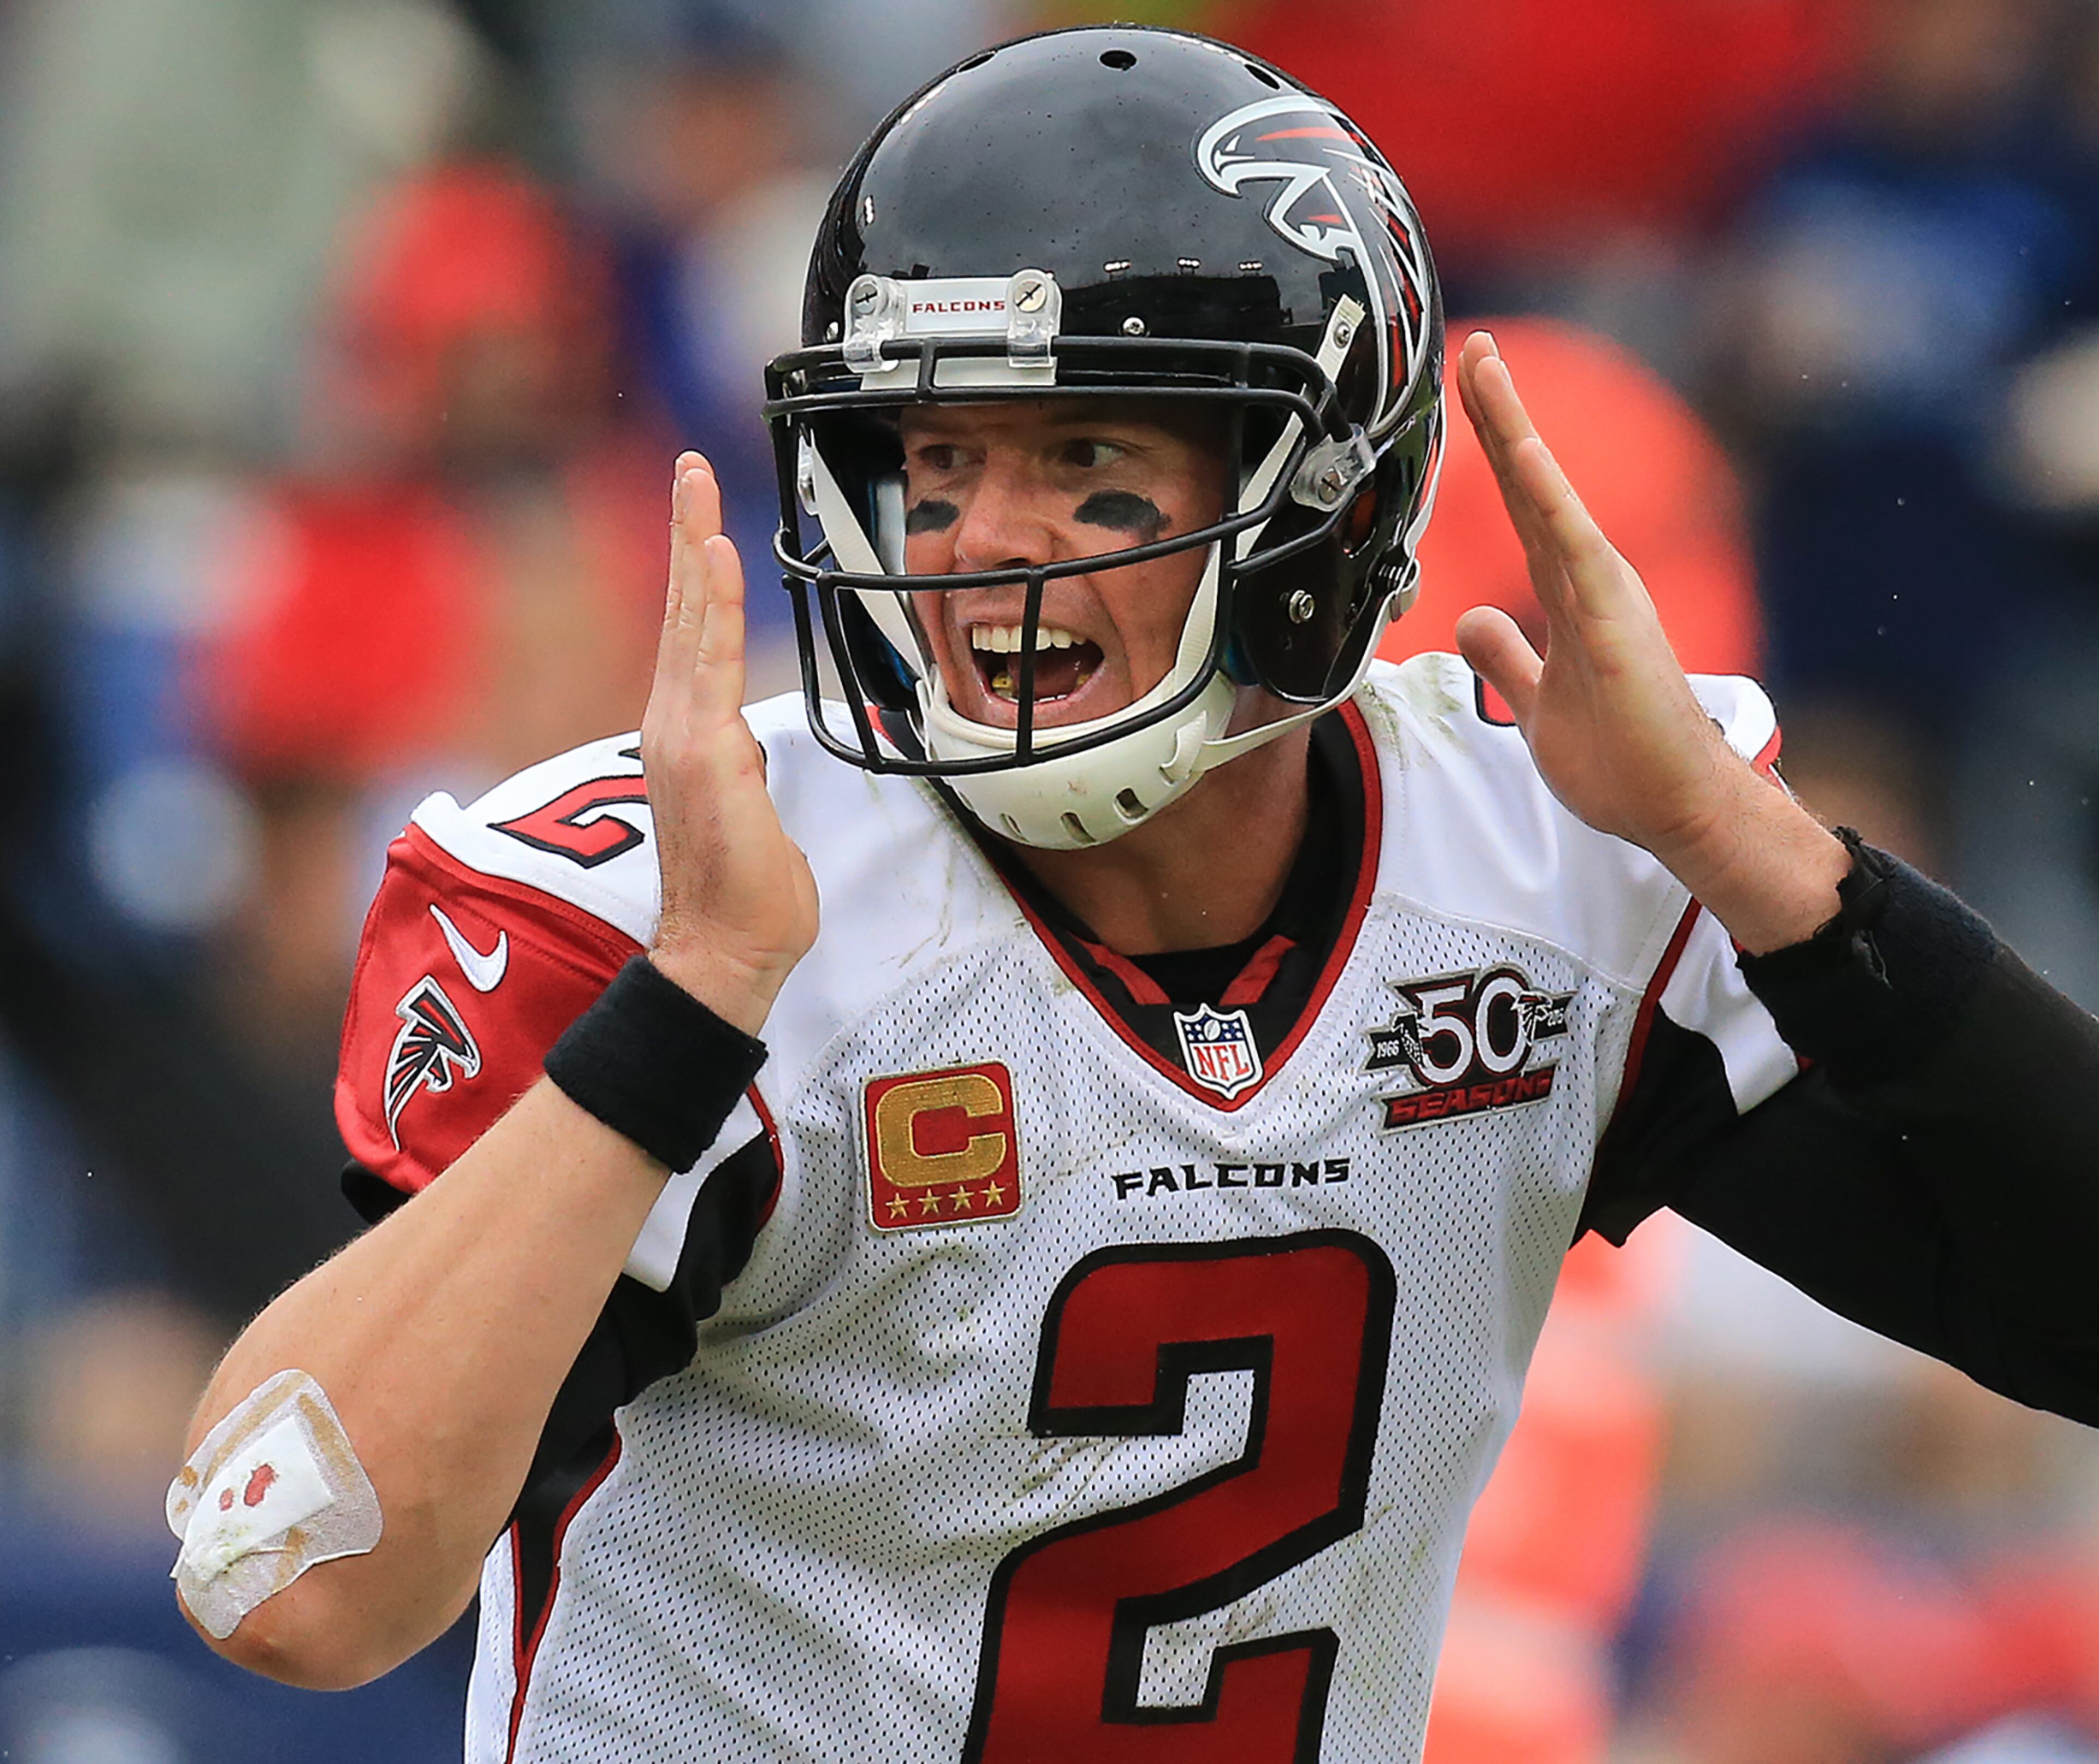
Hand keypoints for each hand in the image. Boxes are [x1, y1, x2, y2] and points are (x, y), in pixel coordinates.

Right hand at [642, 454, 818, 1031]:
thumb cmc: (746, 896)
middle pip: (681, 612)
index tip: (700, 516)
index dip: (695, 573)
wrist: (727, 952)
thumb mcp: (752, 813)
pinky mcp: (706, 750)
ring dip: (695, 547)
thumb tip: (752, 757)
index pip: (693, 637)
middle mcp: (674, 725)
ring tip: (695, 484)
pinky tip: (716, 553)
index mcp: (687, 736)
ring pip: (692, 623)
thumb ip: (745, 773)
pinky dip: (713, 602)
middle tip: (689, 468)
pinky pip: (712, 661)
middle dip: (685, 534)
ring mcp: (684, 735)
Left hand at [1450, 333, 1846, 951]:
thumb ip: (1507, 656)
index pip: (1521, 508)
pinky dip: (1543, 491)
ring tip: (1482, 366)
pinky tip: (1516, 447)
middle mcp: (1588, 578)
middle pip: (1530, 482)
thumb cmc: (1620, 760)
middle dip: (1497, 414)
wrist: (1674, 806)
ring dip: (1512, 429)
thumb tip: (1475, 618)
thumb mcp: (1536, 702)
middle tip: (1469, 348)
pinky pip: (1570, 541)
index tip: (1465, 396)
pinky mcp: (1611, 616)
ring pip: (1546, 493)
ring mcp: (1602, 591)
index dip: (1491, 452)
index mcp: (1570, 593)